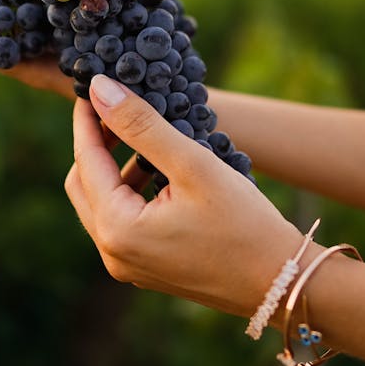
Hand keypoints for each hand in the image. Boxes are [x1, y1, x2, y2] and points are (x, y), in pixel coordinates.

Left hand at [65, 74, 304, 320]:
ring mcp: (128, 266)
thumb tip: (99, 89)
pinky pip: (122, 222)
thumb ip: (142, 125)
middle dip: (96, 143)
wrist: (282, 283)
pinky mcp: (146, 270)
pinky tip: (158, 169)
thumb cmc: (244, 223)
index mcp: (117, 230)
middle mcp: (113, 254)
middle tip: (119, 108)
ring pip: (101, 203)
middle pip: (82, 185)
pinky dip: (130, 191)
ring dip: (115, 167)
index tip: (93, 83)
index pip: (85, 160)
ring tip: (144, 134)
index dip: (87, 118)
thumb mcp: (192, 165)